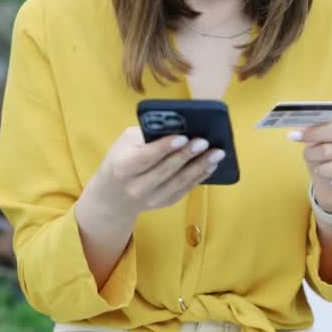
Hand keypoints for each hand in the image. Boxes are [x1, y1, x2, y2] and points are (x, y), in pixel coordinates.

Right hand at [92, 126, 224, 218]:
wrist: (114, 195)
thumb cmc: (122, 159)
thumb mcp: (125, 143)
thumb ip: (147, 135)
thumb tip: (178, 127)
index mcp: (123, 167)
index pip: (145, 157)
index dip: (164, 147)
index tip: (182, 137)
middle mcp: (136, 187)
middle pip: (165, 170)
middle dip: (187, 155)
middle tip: (205, 142)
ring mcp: (151, 199)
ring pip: (179, 182)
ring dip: (200, 167)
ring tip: (216, 153)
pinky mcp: (165, 203)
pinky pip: (185, 189)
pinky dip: (199, 177)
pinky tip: (211, 165)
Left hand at [288, 118, 331, 213]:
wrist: (331, 187)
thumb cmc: (324, 160)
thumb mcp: (316, 143)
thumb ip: (311, 133)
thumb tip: (297, 132)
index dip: (315, 133)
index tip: (295, 137)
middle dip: (314, 154)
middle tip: (309, 157)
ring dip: (323, 170)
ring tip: (320, 170)